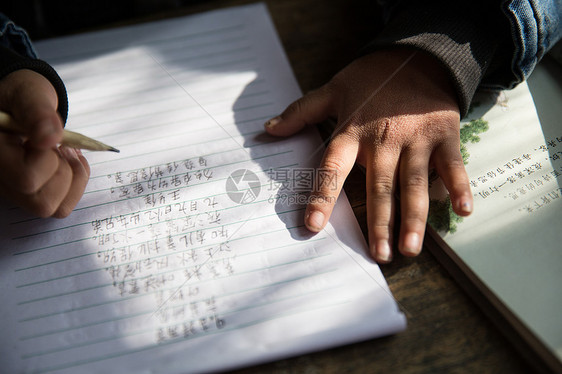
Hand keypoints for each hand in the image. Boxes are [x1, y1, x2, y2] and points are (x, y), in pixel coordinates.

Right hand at [0, 69, 89, 217]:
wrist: (19, 102)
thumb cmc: (21, 96)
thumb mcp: (28, 93)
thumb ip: (37, 111)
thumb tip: (50, 138)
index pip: (27, 179)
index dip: (48, 159)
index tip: (48, 137)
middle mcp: (1, 181)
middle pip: (42, 202)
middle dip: (64, 171)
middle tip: (62, 146)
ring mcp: (15, 191)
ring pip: (55, 208)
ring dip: (72, 177)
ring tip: (65, 152)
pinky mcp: (31, 194)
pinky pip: (61, 205)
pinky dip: (75, 183)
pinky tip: (68, 162)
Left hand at [264, 49, 472, 262]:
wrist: (418, 55)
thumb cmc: (372, 77)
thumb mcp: (333, 89)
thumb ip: (301, 111)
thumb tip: (267, 129)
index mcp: (353, 132)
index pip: (333, 168)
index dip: (322, 197)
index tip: (312, 226)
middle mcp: (384, 140)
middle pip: (380, 187)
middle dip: (379, 223)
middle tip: (379, 255)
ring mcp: (416, 139)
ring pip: (414, 184)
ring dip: (413, 218)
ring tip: (410, 248)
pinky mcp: (444, 136)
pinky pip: (453, 166)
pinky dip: (459, 188)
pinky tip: (462, 212)